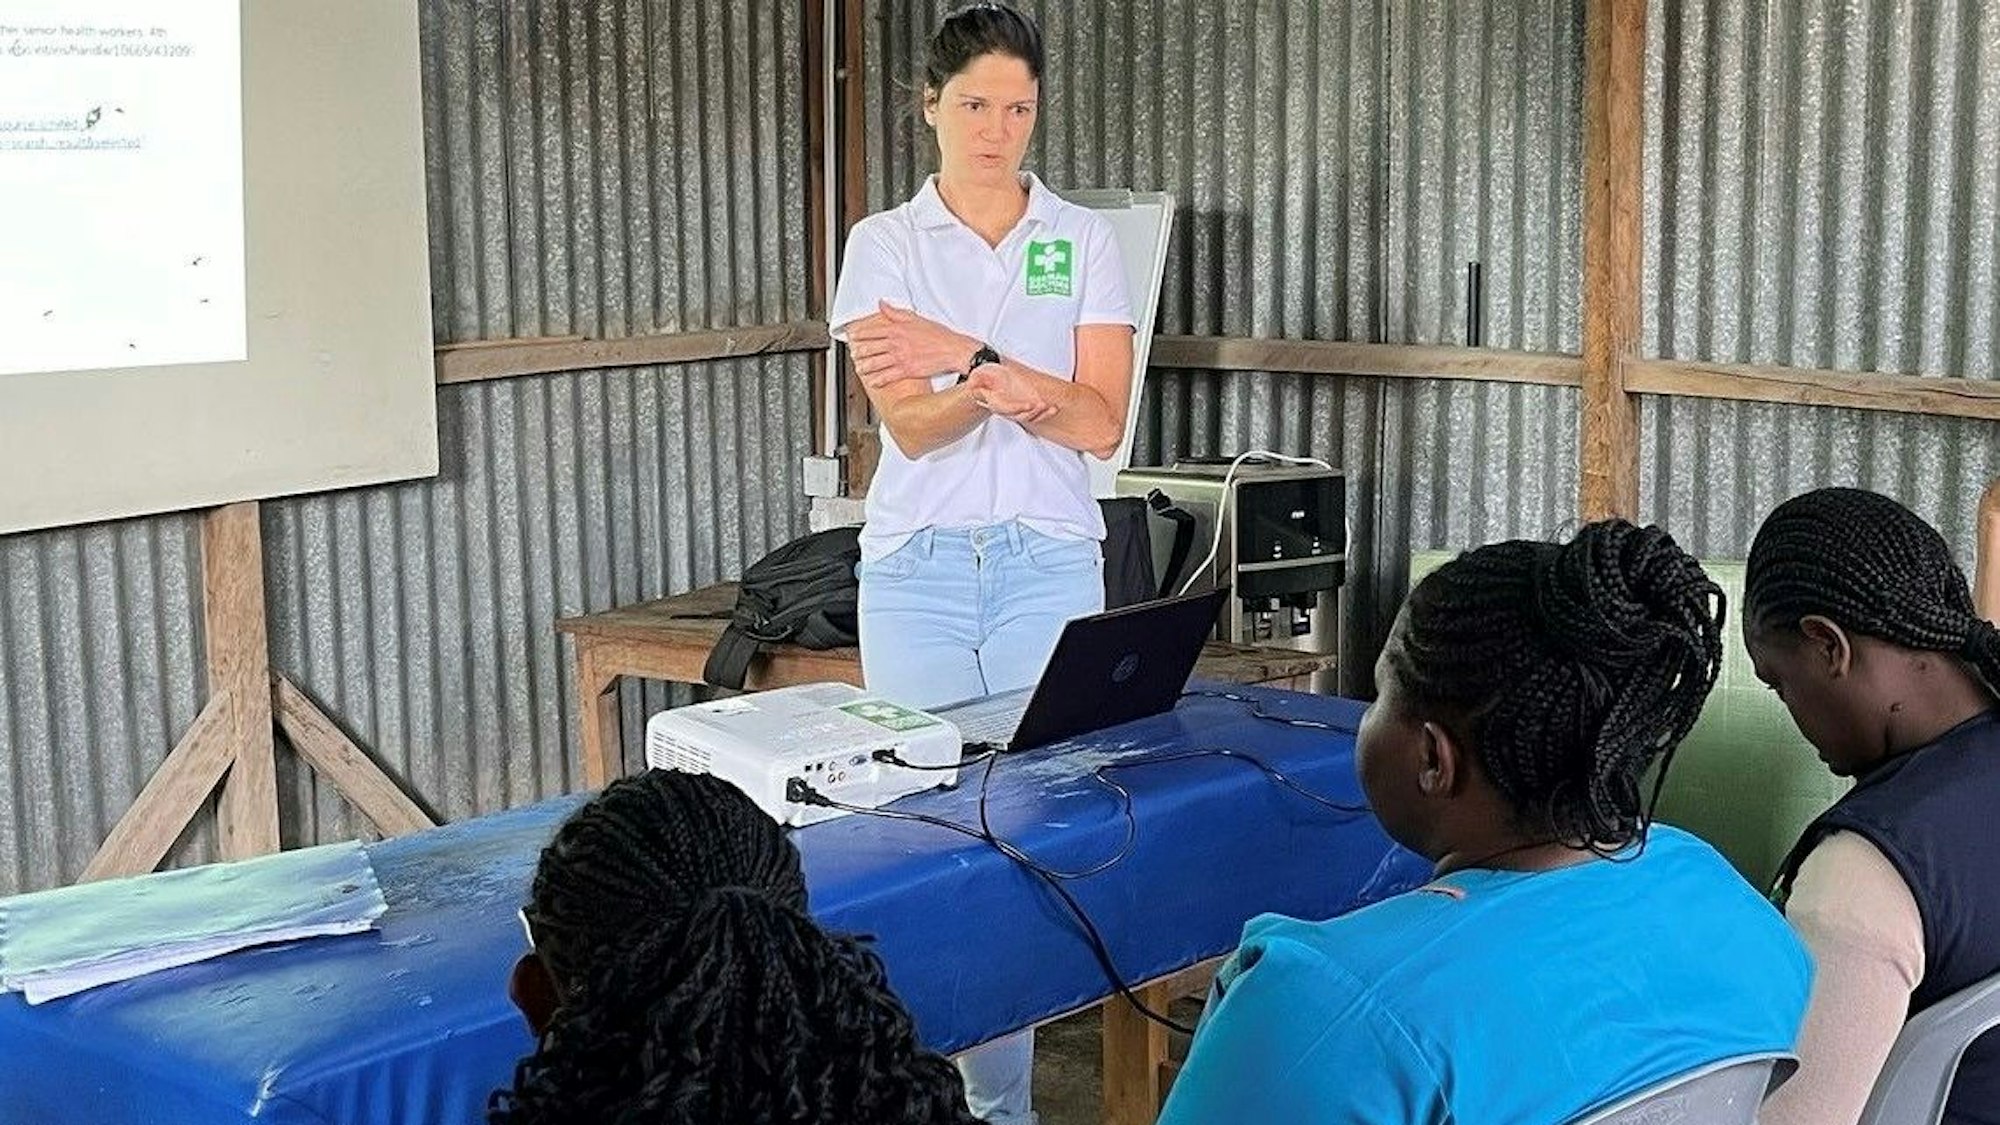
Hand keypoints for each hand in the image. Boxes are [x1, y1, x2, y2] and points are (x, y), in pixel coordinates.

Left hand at [846, 301, 973, 388]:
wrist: (953, 350)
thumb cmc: (938, 335)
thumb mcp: (916, 318)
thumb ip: (896, 312)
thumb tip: (882, 303)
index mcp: (898, 329)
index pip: (872, 331)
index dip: (859, 334)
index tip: (853, 337)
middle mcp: (897, 343)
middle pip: (869, 347)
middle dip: (858, 352)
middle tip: (854, 355)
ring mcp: (901, 357)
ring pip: (875, 363)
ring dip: (864, 366)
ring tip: (860, 368)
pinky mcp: (907, 370)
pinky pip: (887, 376)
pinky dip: (877, 380)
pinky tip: (872, 381)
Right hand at [967, 363, 1057, 424]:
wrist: (993, 378)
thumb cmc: (987, 376)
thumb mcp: (979, 375)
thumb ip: (976, 380)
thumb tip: (971, 386)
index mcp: (995, 403)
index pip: (1007, 410)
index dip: (1018, 409)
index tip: (1029, 405)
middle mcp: (1007, 410)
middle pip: (1021, 417)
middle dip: (1033, 413)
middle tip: (1042, 405)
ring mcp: (1017, 410)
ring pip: (1030, 418)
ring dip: (1042, 415)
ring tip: (1052, 408)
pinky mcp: (1026, 407)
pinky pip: (1036, 414)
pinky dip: (1045, 413)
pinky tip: (1054, 408)